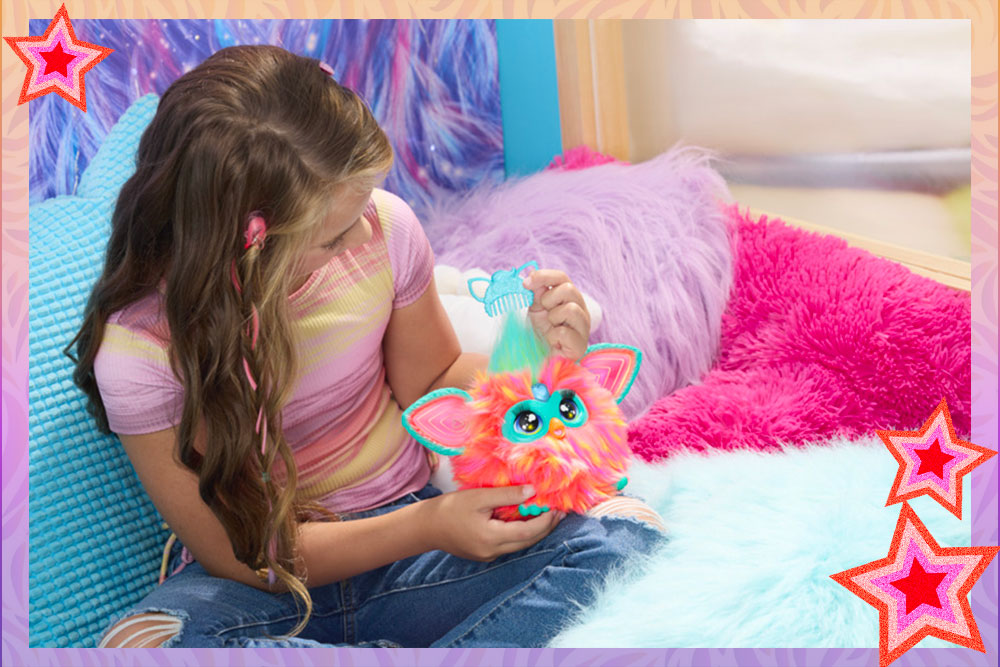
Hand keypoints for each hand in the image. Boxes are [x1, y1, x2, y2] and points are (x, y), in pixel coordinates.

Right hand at [421, 485, 565, 561]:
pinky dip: (520, 533)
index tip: (556, 508)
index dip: (545, 521)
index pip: (528, 532)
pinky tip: (523, 521)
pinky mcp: (483, 554)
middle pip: (527, 542)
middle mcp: (493, 551)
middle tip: (558, 513)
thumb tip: (532, 492)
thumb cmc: (449, 509)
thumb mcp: (478, 497)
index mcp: (492, 538)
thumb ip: (506, 495)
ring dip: (533, 531)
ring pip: (519, 545)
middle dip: (544, 528)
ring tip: (545, 515)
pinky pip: (508, 544)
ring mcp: (488, 555)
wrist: (425, 527)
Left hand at [523, 268, 591, 360]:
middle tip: (544, 313)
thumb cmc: (540, 333)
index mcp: (570, 298)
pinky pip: (565, 332)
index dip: (544, 276)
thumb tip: (532, 278)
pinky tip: (552, 342)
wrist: (538, 359)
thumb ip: (536, 291)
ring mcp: (583, 328)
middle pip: (569, 289)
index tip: (526, 284)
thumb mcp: (535, 308)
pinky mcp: (580, 346)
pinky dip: (553, 336)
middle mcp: (581, 310)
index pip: (562, 278)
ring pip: (571, 309)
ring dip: (553, 317)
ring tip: (550, 327)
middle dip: (549, 300)